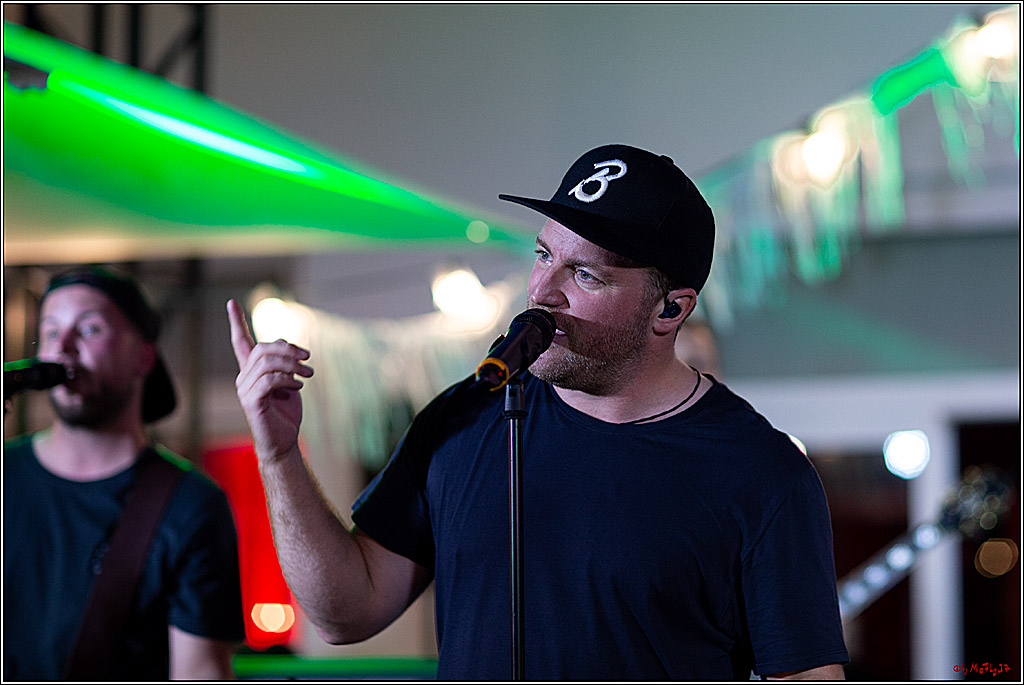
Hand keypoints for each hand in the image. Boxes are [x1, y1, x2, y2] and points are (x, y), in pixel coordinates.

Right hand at [227, 299, 313, 461]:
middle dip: (288, 349)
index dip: (237, 322)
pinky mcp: (251, 402)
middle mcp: (243, 377)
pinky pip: (269, 380)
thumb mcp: (288, 380)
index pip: (240, 342)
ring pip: (267, 363)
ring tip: (309, 373)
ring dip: (292, 365)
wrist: (284, 441)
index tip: (231, 302)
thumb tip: (287, 345)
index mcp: (251, 371)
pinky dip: (287, 379)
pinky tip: (298, 386)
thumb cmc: (286, 412)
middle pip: (263, 349)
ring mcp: (245, 390)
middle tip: (308, 357)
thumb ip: (284, 362)